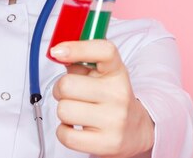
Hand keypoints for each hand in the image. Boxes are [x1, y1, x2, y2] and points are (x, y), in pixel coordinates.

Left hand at [50, 40, 154, 157]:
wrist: (135, 129)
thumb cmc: (109, 96)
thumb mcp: (100, 74)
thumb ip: (78, 61)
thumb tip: (58, 53)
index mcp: (117, 71)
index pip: (103, 51)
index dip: (78, 48)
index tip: (58, 51)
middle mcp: (119, 94)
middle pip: (67, 85)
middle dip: (60, 89)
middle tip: (70, 93)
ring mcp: (115, 119)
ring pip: (63, 110)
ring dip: (63, 110)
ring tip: (76, 110)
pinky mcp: (107, 143)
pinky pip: (65, 135)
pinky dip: (64, 131)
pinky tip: (76, 126)